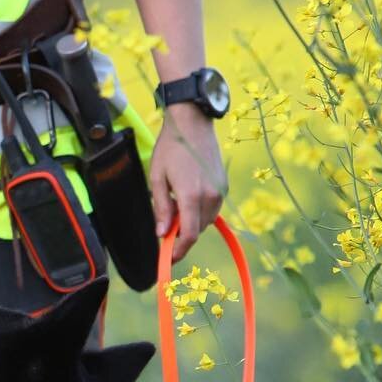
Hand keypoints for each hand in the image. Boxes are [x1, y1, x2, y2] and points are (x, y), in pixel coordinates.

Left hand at [149, 107, 225, 262]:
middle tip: (164, 229)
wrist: (193, 123)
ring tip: (174, 205)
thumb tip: (161, 233)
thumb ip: (160, 207)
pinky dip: (199, 211)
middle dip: (182, 236)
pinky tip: (186, 197)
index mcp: (191, 196)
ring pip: (206, 221)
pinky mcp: (224, 186)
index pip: (189, 235)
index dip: (178, 251)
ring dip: (191, 222)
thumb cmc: (171, 148)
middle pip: (198, 230)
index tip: (168, 258)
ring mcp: (220, 191)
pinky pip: (212, 209)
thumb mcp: (157, 177)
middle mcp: (210, 196)